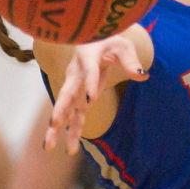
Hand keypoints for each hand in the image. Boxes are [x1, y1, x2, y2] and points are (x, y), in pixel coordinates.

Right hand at [43, 29, 149, 154]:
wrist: (92, 38)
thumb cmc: (108, 40)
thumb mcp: (123, 45)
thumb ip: (130, 60)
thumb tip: (142, 75)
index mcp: (86, 57)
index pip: (88, 71)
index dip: (89, 84)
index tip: (91, 101)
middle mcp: (75, 74)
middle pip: (66, 93)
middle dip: (59, 110)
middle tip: (53, 124)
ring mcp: (75, 87)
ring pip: (65, 109)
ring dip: (57, 128)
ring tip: (47, 147)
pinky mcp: (79, 98)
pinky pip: (75, 116)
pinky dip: (72, 132)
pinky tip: (70, 150)